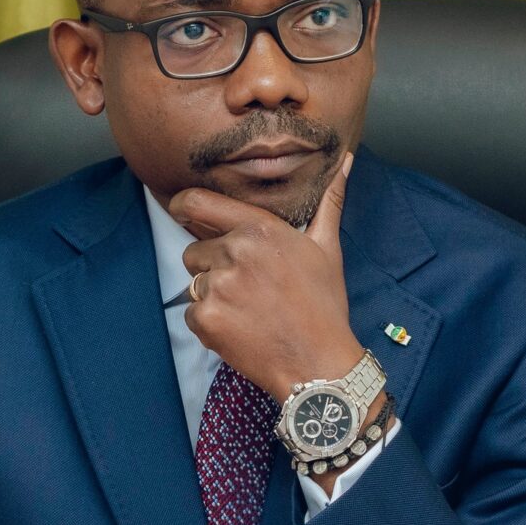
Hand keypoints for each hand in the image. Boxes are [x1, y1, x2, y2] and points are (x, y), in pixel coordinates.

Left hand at [170, 151, 363, 400]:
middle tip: (246, 287)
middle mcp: (235, 252)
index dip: (182, 205)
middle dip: (211, 266)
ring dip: (212, 295)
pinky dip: (210, 324)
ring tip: (247, 310)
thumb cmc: (324, 305)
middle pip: (194, 250)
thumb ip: (328, 201)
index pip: (197, 203)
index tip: (180, 211)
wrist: (319, 364)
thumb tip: (344, 161)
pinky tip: (240, 330)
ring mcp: (218, 286)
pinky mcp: (206, 319)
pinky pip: (191, 314)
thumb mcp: (328, 248)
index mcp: (259, 229)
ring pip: (193, 282)